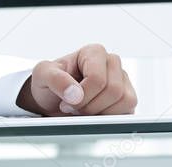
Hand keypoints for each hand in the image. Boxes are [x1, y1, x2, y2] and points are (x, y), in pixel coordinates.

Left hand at [17, 43, 136, 116]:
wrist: (51, 100)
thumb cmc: (48, 83)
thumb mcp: (42, 75)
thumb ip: (55, 79)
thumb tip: (76, 94)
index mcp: (94, 52)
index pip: (98, 78)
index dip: (82, 96)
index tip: (66, 101)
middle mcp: (111, 63)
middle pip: (113, 90)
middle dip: (91, 106)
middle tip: (74, 108)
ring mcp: (122, 80)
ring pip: (125, 100)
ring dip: (101, 113)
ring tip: (83, 111)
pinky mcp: (126, 97)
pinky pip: (129, 111)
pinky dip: (111, 119)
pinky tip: (94, 116)